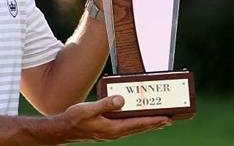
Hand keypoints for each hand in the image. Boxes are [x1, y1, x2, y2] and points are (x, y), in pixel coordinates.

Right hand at [55, 95, 171, 141]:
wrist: (63, 129)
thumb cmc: (74, 119)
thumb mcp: (88, 109)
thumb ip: (105, 104)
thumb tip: (121, 100)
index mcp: (112, 128)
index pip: (137, 124)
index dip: (153, 121)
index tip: (166, 118)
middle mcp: (114, 133)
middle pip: (139, 128)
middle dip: (155, 123)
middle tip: (169, 119)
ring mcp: (111, 133)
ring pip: (134, 128)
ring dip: (147, 125)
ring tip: (159, 121)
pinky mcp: (108, 131)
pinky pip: (127, 127)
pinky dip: (136, 124)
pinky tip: (138, 120)